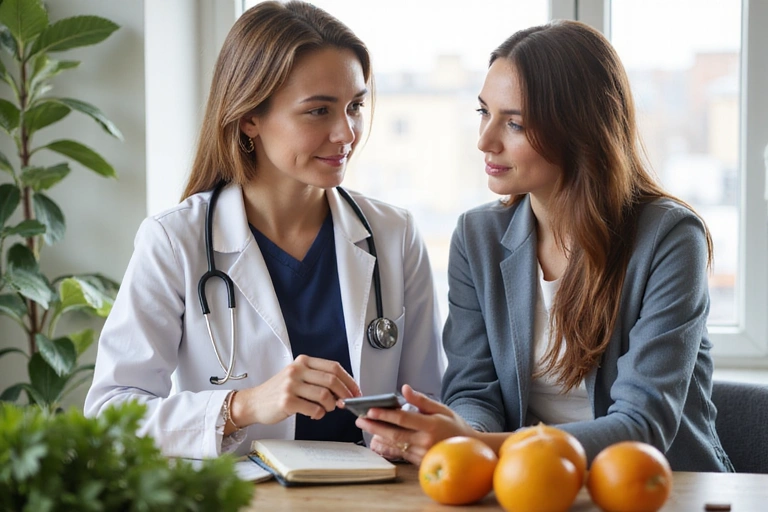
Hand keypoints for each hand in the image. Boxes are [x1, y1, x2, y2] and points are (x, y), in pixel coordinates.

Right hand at [231, 355, 360, 425]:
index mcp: (302, 361)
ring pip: (324, 395)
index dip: (349, 380)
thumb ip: (318, 378)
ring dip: (330, 406)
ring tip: (326, 409)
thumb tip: (345, 389)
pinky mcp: (286, 401)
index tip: (356, 391)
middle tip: (345, 403)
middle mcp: (296, 370)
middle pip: (332, 380)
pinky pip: (313, 409)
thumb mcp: (297, 376)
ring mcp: (291, 385)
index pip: (334, 367)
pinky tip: (314, 414)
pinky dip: (319, 414)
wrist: (254, 402)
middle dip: (344, 394)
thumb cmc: (279, 391)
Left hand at [355, 384, 475, 463]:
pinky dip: (387, 447)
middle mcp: (425, 441)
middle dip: (375, 427)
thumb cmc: (455, 426)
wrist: (470, 449)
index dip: (385, 415)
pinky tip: (377, 440)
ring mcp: (422, 454)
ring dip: (378, 436)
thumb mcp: (442, 409)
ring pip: (395, 445)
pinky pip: (400, 454)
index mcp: (431, 425)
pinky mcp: (420, 462)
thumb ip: (421, 400)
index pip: (403, 419)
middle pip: (395, 434)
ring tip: (365, 428)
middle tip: (360, 420)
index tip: (370, 410)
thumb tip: (405, 389)